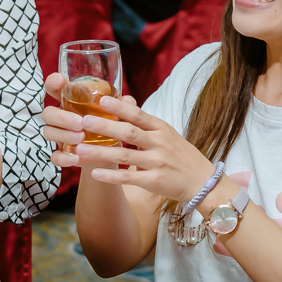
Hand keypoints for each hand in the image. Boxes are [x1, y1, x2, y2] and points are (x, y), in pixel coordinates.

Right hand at [41, 71, 138, 154]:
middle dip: (62, 117)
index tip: (60, 81)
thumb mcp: (119, 114)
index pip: (55, 88)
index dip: (53, 83)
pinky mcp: (63, 155)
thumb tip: (126, 100)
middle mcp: (62, 117)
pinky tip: (75, 158)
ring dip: (64, 135)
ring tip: (81, 138)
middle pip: (48, 113)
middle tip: (80, 123)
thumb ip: (122, 106)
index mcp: (72, 102)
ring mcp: (60, 136)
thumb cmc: (111, 126)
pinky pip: (55, 156)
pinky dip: (63, 157)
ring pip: (49, 132)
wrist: (111, 154)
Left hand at [41, 73, 212, 201]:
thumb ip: (144, 123)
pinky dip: (112, 176)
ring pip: (126, 155)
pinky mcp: (154, 181)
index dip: (120, 107)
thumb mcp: (166, 134)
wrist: (202, 181)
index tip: (101, 99)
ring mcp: (157, 163)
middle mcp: (159, 143)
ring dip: (101, 152)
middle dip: (106, 126)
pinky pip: (129, 177)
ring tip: (79, 149)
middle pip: (129, 132)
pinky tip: (94, 173)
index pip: (138, 115)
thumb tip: (122, 103)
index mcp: (161, 128)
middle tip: (84, 121)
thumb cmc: (181, 155)